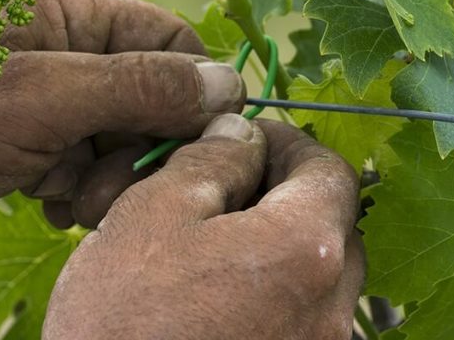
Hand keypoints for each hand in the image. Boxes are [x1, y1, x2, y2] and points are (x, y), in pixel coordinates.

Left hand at [0, 0, 245, 264]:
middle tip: (108, 187)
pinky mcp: (25, 137)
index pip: (164, 36)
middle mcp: (53, 42)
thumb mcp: (47, 100)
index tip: (199, 143)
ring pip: (115, 134)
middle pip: (144, 91)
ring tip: (65, 198)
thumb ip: (141, 87)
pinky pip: (82, 160)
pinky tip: (44, 203)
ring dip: (103, 175)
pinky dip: (74, 187)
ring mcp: (38, 92)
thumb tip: (228, 83)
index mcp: (59, 5)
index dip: (188, 90)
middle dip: (135, 145)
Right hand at [43, 117, 364, 339]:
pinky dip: (270, 293)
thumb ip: (210, 161)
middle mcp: (331, 308)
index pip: (331, 171)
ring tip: (211, 243)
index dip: (288, 142)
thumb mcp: (153, 214)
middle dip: (285, 194)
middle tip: (226, 184)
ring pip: (317, 277)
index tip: (246, 137)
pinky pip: (300, 319)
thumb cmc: (122, 320)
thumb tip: (242, 135)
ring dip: (277, 245)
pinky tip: (214, 294)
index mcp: (303, 249)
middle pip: (332, 225)